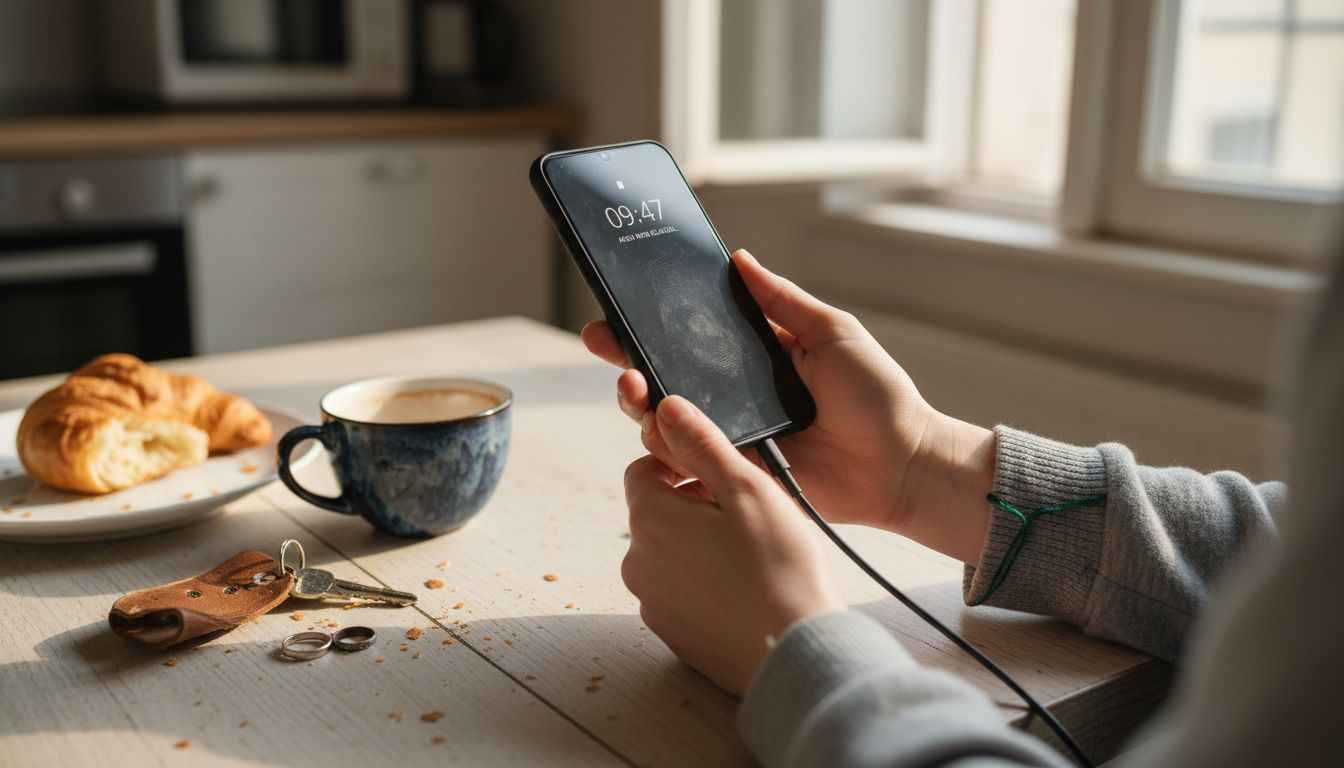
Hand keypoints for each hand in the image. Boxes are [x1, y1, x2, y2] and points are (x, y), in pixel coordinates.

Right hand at [585, 249, 993, 562]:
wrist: (901, 463)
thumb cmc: (877, 397)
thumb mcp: (831, 333)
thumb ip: (783, 299)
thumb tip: (739, 258)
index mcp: (749, 360)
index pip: (684, 340)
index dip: (645, 329)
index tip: (613, 314)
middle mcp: (731, 400)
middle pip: (662, 383)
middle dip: (628, 368)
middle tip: (616, 358)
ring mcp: (730, 441)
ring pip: (664, 425)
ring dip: (644, 408)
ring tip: (643, 395)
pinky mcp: (735, 477)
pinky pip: (690, 467)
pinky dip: (670, 453)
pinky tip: (663, 438)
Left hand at [622, 395, 842, 695]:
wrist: (796, 654)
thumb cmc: (780, 568)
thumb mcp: (749, 490)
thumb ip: (702, 444)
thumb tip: (665, 407)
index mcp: (649, 519)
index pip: (643, 470)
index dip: (681, 466)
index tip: (721, 480)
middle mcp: (637, 562)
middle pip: (655, 513)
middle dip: (692, 507)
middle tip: (746, 518)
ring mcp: (651, 603)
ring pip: (668, 554)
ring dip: (697, 546)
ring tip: (750, 557)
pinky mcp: (672, 634)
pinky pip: (680, 593)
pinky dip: (704, 585)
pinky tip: (745, 590)